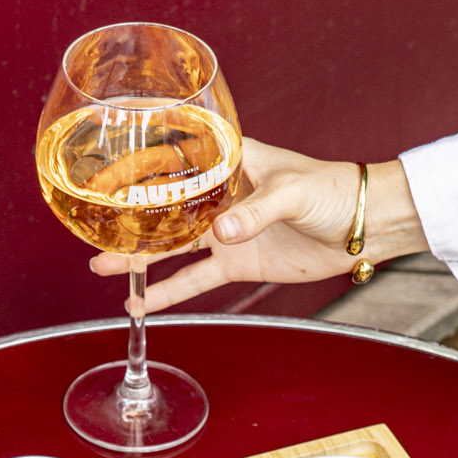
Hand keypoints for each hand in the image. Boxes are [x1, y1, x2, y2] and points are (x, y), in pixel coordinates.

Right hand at [88, 138, 426, 312]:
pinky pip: (197, 278)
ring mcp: (227, 230)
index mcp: (230, 160)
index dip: (142, 161)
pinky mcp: (238, 261)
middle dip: (130, 216)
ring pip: (173, 245)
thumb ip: (257, 212)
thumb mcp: (294, 192)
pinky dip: (171, 292)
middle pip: (165, 204)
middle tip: (92, 226)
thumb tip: (224, 232)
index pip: (177, 155)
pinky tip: (144, 302)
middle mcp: (221, 194)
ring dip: (140, 257)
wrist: (365, 225)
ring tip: (103, 265)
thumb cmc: (335, 190)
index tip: (108, 169)